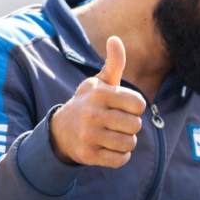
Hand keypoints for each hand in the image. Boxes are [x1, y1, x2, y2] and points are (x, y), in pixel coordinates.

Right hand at [50, 36, 146, 167]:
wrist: (61, 131)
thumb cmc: (89, 103)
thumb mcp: (99, 82)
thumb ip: (113, 64)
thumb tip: (115, 39)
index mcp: (99, 93)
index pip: (139, 104)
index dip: (136, 107)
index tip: (124, 107)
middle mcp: (92, 114)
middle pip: (135, 125)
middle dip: (131, 125)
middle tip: (118, 123)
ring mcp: (89, 136)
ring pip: (129, 143)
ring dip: (126, 142)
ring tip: (115, 135)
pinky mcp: (88, 155)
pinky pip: (120, 160)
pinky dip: (120, 157)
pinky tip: (110, 148)